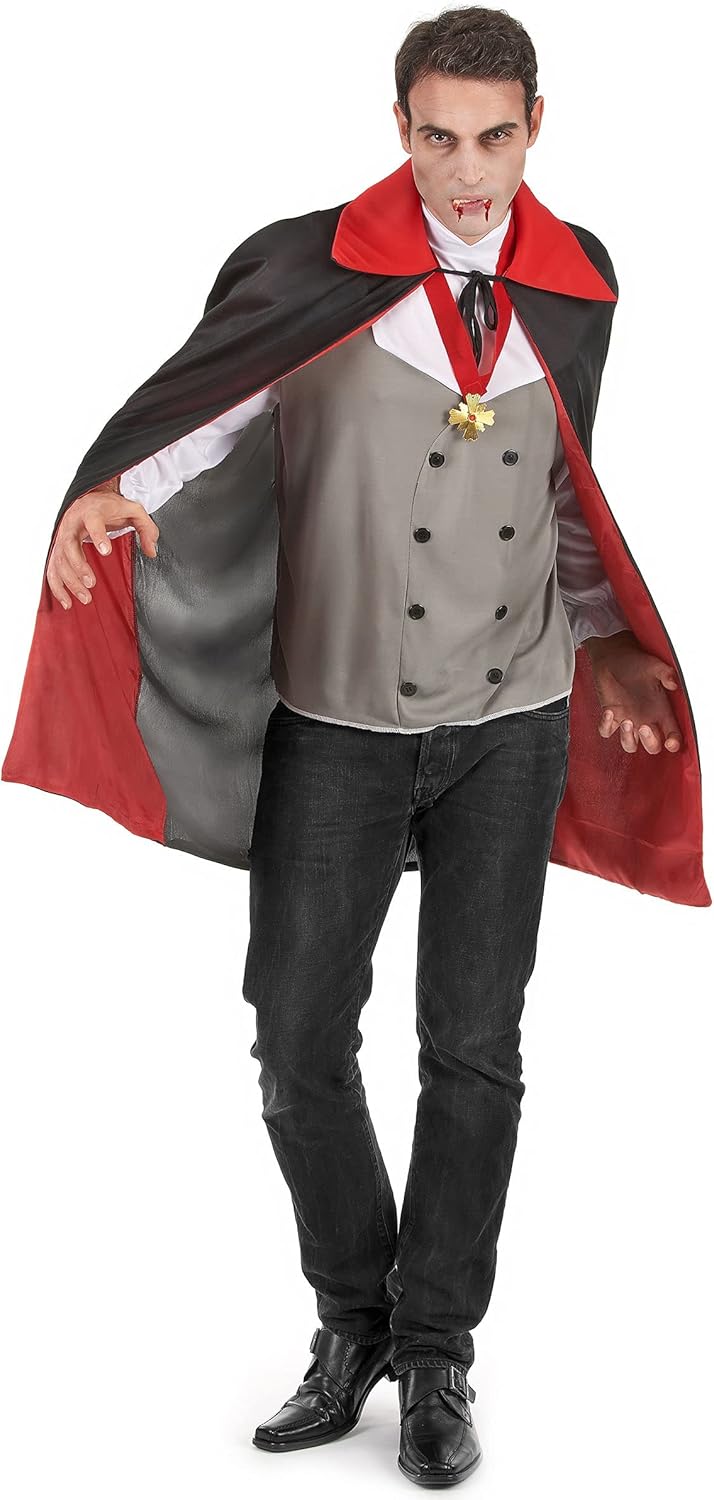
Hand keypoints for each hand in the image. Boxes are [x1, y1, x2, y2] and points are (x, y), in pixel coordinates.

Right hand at [46, 481, 159, 609]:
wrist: (90, 499)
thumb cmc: (110, 507)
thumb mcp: (134, 511)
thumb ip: (146, 529)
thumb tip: (151, 551)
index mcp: (92, 512)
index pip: (93, 522)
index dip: (98, 536)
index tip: (105, 551)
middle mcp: (73, 524)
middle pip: (69, 546)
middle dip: (79, 567)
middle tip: (92, 584)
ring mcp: (62, 537)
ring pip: (59, 561)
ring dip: (70, 581)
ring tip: (85, 598)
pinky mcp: (58, 549)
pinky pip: (53, 569)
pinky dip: (57, 587)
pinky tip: (66, 602)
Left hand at [585, 629, 681, 754]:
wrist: (615, 657)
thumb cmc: (637, 662)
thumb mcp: (655, 666)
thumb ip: (666, 674)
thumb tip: (673, 684)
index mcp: (661, 710)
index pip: (672, 734)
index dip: (673, 742)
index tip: (670, 743)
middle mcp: (646, 719)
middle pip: (652, 746)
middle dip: (649, 742)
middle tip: (643, 727)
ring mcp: (628, 720)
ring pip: (630, 745)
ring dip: (627, 739)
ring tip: (626, 721)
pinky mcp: (611, 716)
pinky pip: (607, 731)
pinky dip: (606, 725)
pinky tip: (609, 711)